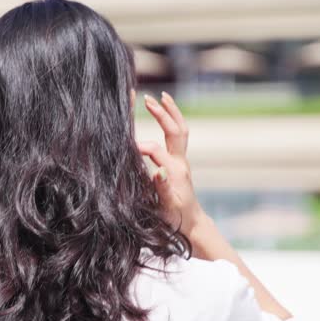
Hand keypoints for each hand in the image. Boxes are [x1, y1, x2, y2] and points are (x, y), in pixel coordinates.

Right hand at [138, 92, 207, 238]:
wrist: (192, 224)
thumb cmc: (176, 219)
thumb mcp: (167, 208)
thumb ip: (163, 189)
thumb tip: (158, 171)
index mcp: (174, 172)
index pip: (156, 151)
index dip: (141, 146)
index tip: (127, 146)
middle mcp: (180, 163)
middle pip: (175, 131)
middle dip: (162, 114)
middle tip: (148, 99)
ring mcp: (182, 161)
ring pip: (180, 130)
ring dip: (171, 112)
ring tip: (162, 96)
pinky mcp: (180, 162)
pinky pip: (179, 135)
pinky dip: (172, 120)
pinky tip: (165, 112)